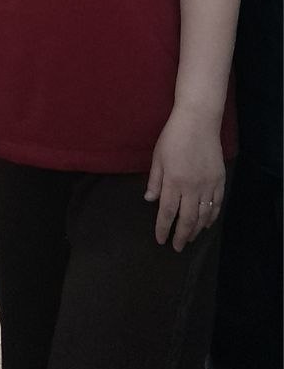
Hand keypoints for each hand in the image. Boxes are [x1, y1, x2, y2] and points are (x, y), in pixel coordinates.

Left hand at [145, 108, 225, 250]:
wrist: (198, 122)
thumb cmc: (173, 137)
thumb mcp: (157, 157)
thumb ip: (154, 181)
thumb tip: (150, 200)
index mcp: (173, 181)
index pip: (167, 212)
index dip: (163, 228)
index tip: (160, 240)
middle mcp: (191, 187)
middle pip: (187, 219)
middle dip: (181, 236)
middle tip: (177, 247)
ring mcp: (207, 185)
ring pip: (203, 215)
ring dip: (197, 229)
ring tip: (190, 238)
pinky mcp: (219, 181)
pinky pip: (216, 204)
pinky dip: (212, 217)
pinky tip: (207, 223)